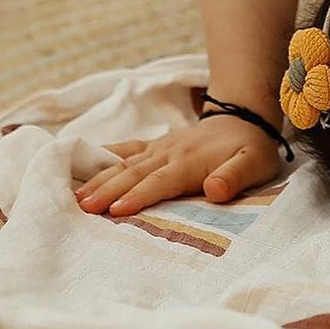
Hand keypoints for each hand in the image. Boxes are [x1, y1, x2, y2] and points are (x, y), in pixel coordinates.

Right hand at [74, 112, 281, 217]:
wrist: (244, 117)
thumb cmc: (250, 149)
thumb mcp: (254, 164)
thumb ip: (235, 176)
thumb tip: (215, 190)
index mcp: (191, 160)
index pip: (161, 180)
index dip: (139, 195)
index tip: (115, 210)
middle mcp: (170, 151)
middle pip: (135, 172)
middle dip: (108, 189)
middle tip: (82, 208)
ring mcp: (159, 146)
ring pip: (125, 162)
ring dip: (99, 178)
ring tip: (75, 196)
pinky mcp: (153, 145)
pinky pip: (126, 149)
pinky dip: (103, 156)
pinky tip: (80, 166)